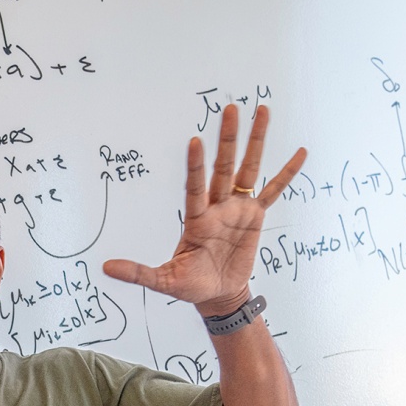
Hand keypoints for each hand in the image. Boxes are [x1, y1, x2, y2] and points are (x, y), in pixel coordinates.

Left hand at [103, 104, 305, 315]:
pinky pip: (273, 191)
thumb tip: (105, 269)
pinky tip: (300, 152)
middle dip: (227, 139)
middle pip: (224, 168)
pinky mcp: (256, 217)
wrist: (217, 296)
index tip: (195, 142)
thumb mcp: (163, 281)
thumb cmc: (190, 286)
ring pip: (249, 169)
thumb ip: (138, 273)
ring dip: (256, 141)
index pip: (195, 187)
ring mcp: (237, 209)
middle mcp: (217, 207)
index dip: (195, 166)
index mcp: (196, 219)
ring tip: (262, 110)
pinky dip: (287, 173)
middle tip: (229, 109)